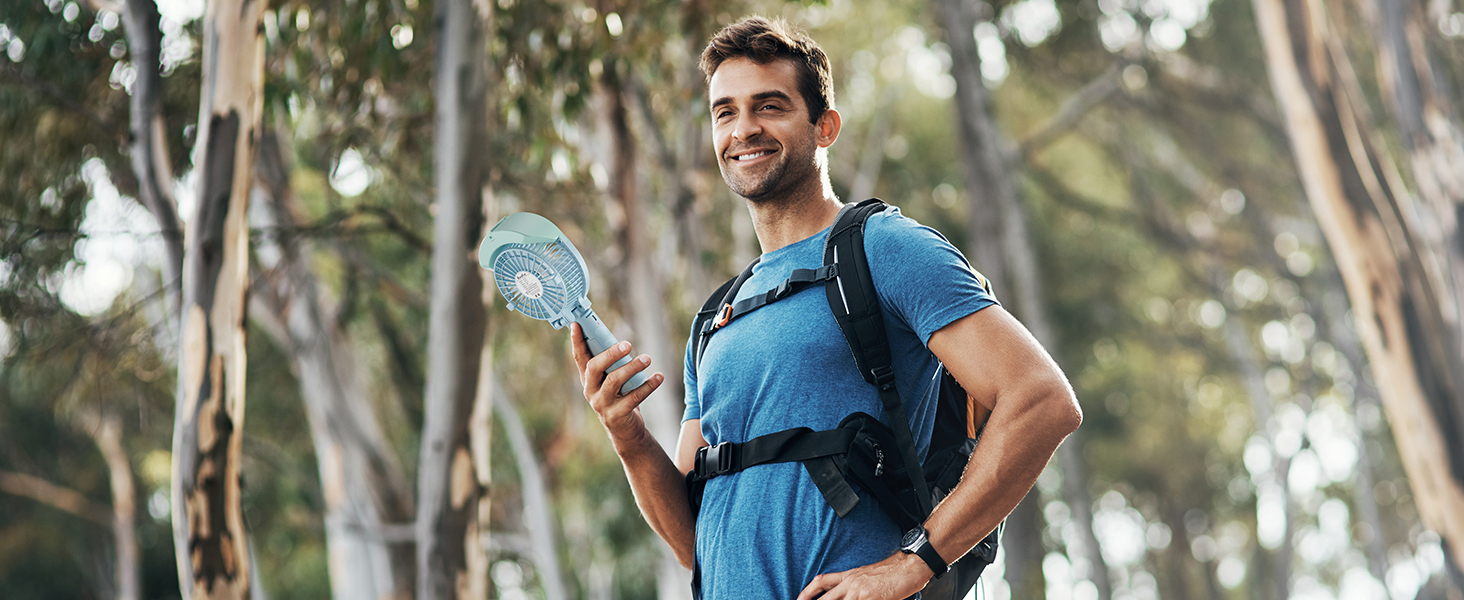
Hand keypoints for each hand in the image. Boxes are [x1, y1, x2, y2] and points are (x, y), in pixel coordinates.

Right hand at [570, 323, 664, 445]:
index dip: (577, 341)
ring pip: (614, 381)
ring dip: (632, 367)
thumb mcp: (612, 381)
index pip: (579, 358)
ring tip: (647, 358)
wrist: (626, 432)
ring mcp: (602, 404)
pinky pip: (634, 397)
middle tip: (627, 344)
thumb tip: (620, 342)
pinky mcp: (617, 415)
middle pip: (594, 368)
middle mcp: (591, 391)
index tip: (577, 324)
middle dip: (610, 353)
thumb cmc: (620, 399)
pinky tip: (659, 376)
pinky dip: (648, 385)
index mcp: (588, 380)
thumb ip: (612, 365)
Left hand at [795, 552, 930, 599]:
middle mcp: (851, 583)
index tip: (798, 599)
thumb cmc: (892, 572)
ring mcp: (860, 592)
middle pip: (826, 599)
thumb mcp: (866, 575)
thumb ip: (854, 586)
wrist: (909, 565)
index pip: (821, 582)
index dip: (807, 592)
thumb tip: (845, 595)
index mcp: (849, 576)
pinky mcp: (872, 598)